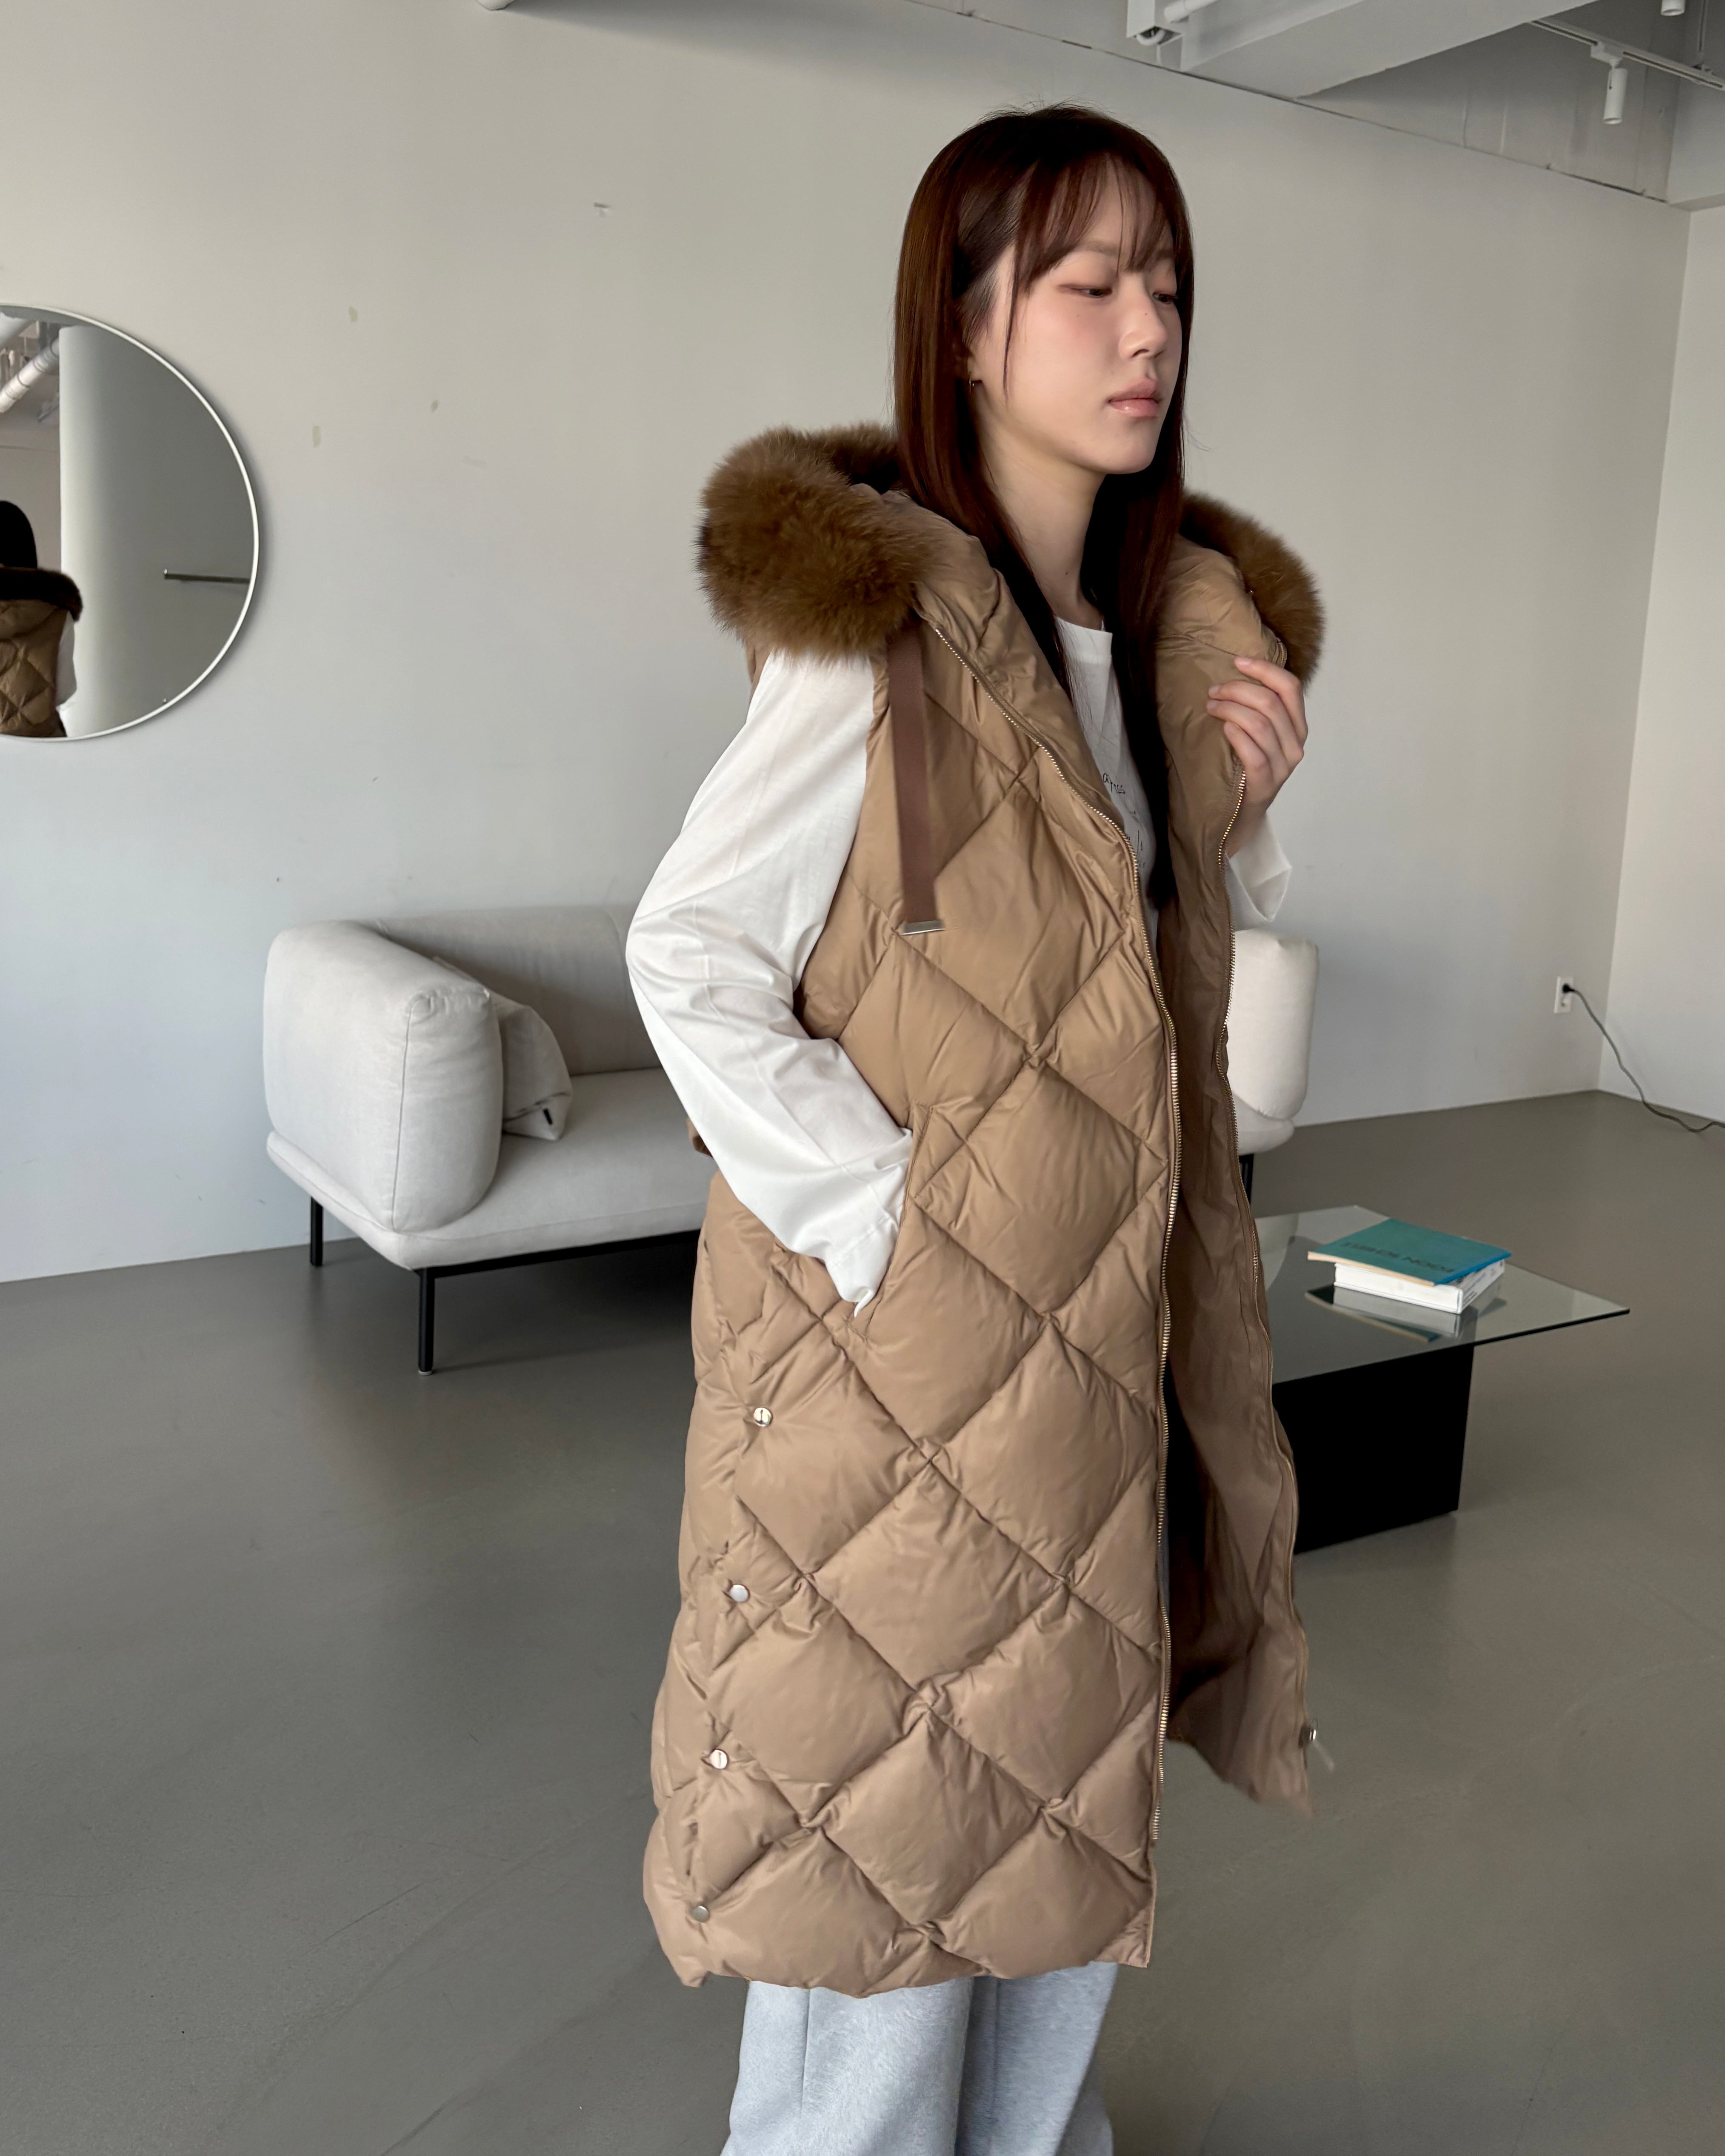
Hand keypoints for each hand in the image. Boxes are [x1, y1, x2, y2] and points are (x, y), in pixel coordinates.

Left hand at [1207, 653, 1306, 855]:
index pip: (1290, 687)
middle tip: (1213, 691)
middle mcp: (1295, 745)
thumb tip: (1233, 674)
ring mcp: (1283, 767)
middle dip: (1237, 690)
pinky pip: (1253, 753)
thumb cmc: (1243, 769)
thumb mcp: (1256, 736)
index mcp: (1296, 727)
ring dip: (1230, 709)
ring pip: (1260, 724)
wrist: (1240, 817)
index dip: (1264, 669)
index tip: (1237, 661)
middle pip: (1270, 703)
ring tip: (1210, 706)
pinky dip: (1236, 736)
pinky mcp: (1266, 785)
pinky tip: (1223, 729)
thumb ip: (1256, 709)